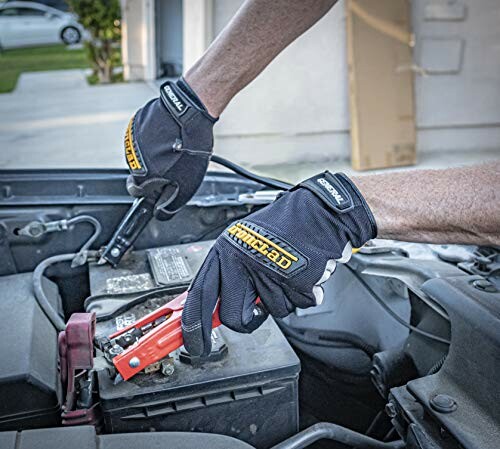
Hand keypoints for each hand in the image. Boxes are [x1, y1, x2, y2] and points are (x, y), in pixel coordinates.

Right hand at [124, 77, 216, 219]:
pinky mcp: (137, 122)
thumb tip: (161, 213)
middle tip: (176, 167)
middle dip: (155, 172)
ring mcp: (132, 138)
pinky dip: (155, 139)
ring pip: (143, 154)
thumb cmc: (189, 150)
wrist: (189, 113)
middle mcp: (131, 158)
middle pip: (141, 172)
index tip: (159, 189)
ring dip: (155, 155)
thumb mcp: (186, 186)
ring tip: (176, 149)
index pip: (136, 192)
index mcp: (141, 175)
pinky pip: (144, 136)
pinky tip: (171, 136)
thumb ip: (170, 205)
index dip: (150, 193)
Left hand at [181, 171, 376, 355]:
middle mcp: (243, 260)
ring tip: (287, 272)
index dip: (194, 326)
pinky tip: (303, 273)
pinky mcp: (296, 278)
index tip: (196, 345)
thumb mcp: (241, 243)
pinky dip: (305, 294)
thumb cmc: (280, 226)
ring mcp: (269, 270)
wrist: (317, 211)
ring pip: (272, 311)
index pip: (199, 296)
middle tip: (259, 304)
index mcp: (225, 250)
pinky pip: (298, 305)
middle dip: (249, 318)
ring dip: (283, 298)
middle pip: (234, 316)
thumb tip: (210, 311)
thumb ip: (225, 275)